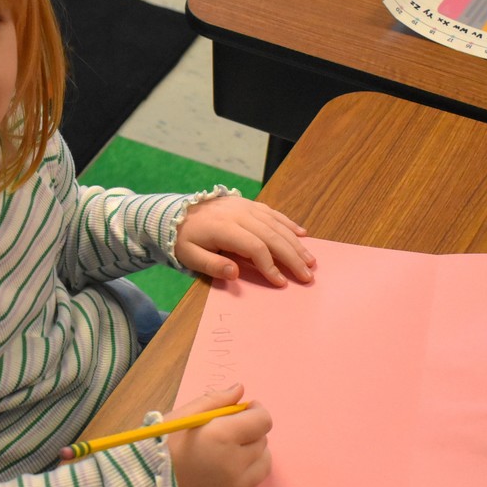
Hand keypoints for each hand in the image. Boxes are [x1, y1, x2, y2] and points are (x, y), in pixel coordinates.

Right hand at [167, 384, 307, 486]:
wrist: (141, 485)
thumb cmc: (158, 444)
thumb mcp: (183, 414)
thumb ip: (215, 399)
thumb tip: (241, 389)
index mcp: (224, 436)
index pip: (262, 419)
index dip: (255, 411)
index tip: (243, 409)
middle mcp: (235, 462)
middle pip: (263, 441)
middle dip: (250, 431)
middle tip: (227, 429)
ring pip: (264, 464)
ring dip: (257, 453)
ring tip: (236, 449)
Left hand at [175, 197, 315, 286]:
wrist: (175, 213)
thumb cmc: (183, 239)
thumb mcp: (189, 256)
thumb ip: (212, 266)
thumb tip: (236, 274)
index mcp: (225, 228)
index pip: (255, 247)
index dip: (270, 266)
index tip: (280, 283)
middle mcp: (239, 214)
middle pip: (272, 236)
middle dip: (292, 257)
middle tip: (308, 275)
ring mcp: (245, 206)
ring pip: (276, 225)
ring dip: (296, 243)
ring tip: (311, 260)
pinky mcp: (248, 203)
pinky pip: (273, 213)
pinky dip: (289, 224)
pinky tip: (302, 234)